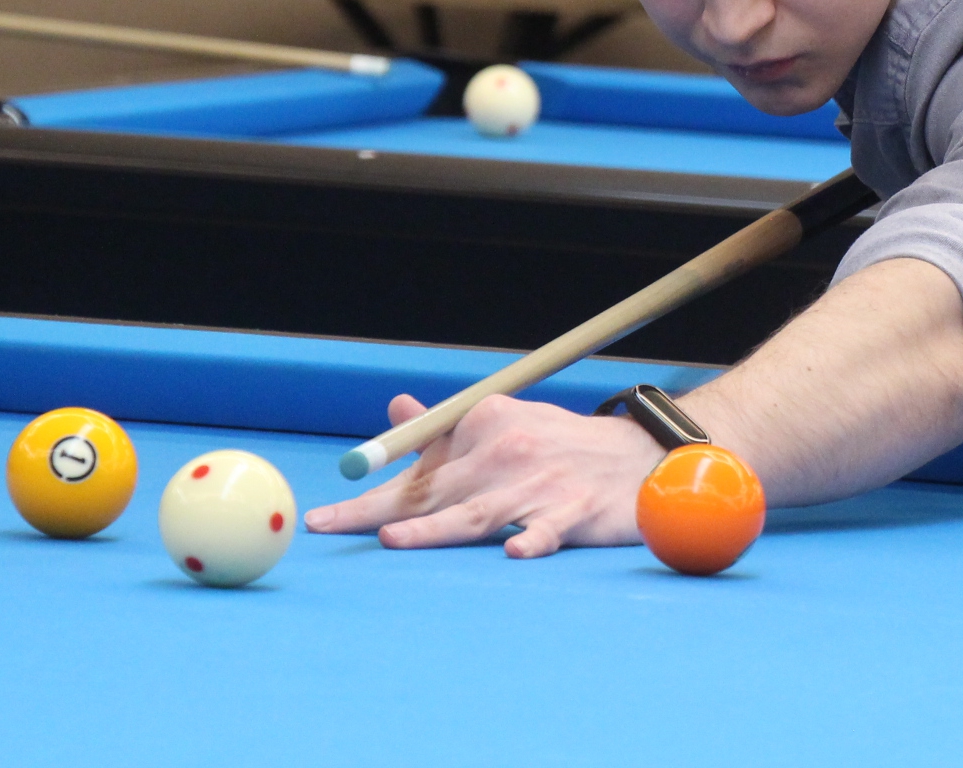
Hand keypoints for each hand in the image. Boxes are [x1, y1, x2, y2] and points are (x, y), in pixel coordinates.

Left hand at [303, 393, 662, 555]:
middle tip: (328, 527)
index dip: (366, 493)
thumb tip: (396, 409)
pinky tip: (514, 552)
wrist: (639, 455)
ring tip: (392, 539)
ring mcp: (540, 484)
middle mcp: (507, 451)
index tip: (322, 517)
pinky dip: (531, 540)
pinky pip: (547, 530)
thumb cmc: (559, 447)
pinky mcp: (576, 512)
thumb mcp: (505, 425)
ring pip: (477, 513)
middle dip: (374, 512)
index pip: (417, 468)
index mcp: (484, 424)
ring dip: (433, 527)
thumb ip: (448, 431)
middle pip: (432, 490)